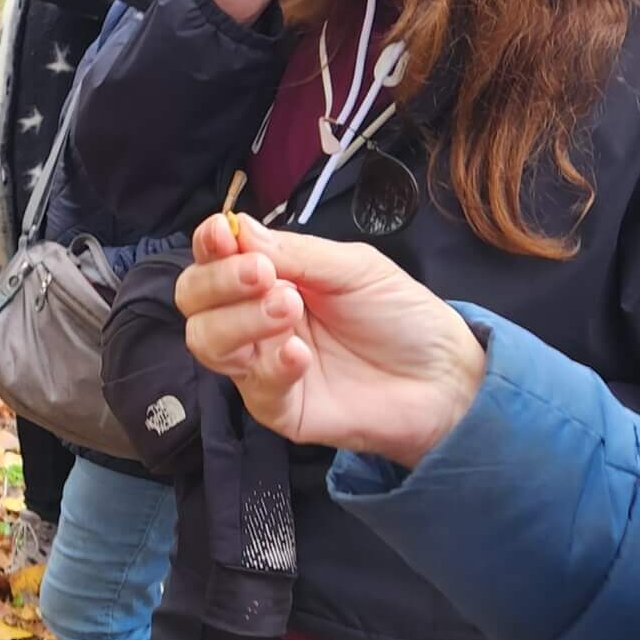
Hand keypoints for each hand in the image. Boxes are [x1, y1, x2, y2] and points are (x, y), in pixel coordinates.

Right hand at [175, 214, 486, 468]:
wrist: (444, 378)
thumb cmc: (402, 317)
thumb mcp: (355, 269)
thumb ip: (296, 253)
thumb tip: (237, 230)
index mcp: (269, 278)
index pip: (213, 258)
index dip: (208, 245)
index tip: (222, 234)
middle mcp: (253, 319)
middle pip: (194, 300)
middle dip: (218, 282)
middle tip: (263, 276)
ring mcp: (260, 366)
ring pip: (207, 342)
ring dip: (240, 320)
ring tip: (289, 308)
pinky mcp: (278, 408)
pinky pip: (252, 386)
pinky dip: (271, 364)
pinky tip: (300, 354)